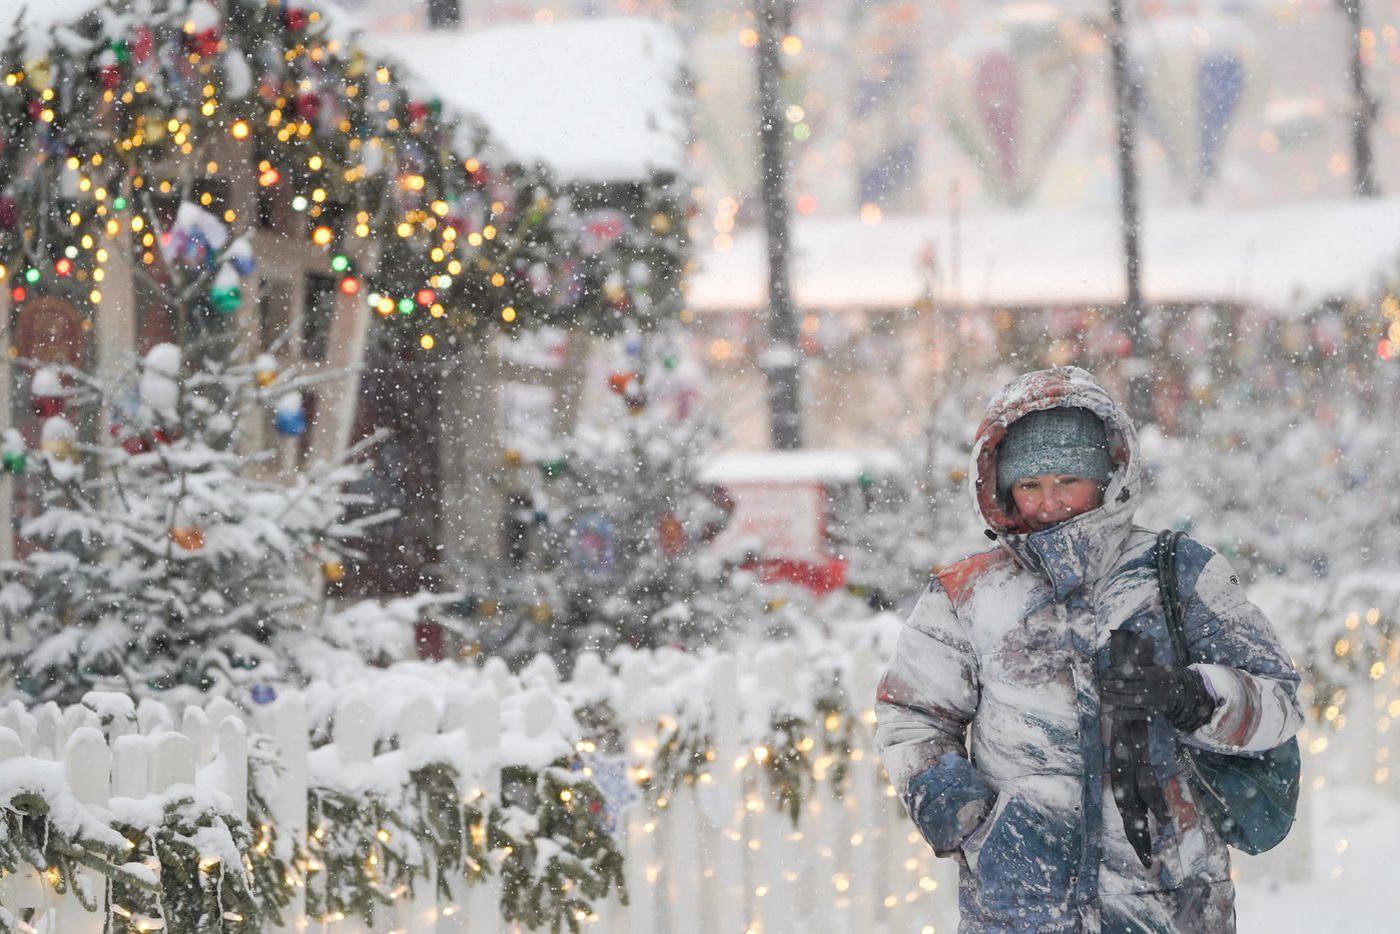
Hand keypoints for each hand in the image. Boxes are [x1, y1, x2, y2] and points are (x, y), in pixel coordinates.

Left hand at [1101, 660, 1216, 732]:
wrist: (1179, 694)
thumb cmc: (1159, 676)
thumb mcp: (1154, 664)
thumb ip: (1144, 655)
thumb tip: (1139, 637)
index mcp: (1155, 674)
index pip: (1132, 673)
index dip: (1117, 673)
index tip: (1105, 672)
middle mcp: (1154, 688)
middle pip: (1128, 688)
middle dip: (1111, 686)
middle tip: (1099, 685)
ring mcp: (1153, 702)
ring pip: (1129, 701)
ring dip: (1112, 699)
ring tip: (1101, 696)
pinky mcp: (1152, 713)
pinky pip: (1134, 715)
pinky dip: (1121, 714)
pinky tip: (1109, 713)